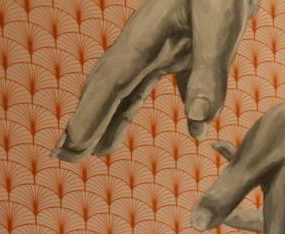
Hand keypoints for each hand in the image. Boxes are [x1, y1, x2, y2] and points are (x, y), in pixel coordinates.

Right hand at [52, 0, 257, 158]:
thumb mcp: (219, 27)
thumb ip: (210, 73)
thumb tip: (198, 124)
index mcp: (145, 39)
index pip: (112, 85)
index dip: (92, 117)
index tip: (76, 146)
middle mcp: (145, 45)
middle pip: (108, 89)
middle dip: (86, 122)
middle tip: (65, 155)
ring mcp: (161, 47)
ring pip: (127, 90)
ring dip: (110, 120)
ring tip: (92, 149)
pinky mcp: (183, 49)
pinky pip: (163, 85)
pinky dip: (154, 108)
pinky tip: (171, 130)